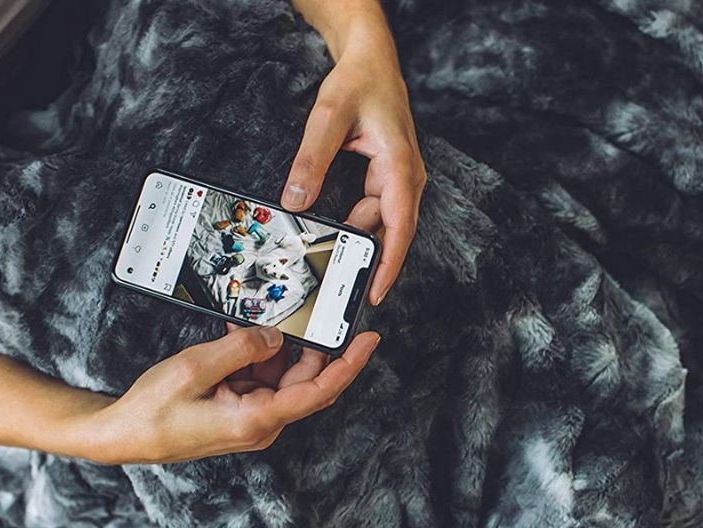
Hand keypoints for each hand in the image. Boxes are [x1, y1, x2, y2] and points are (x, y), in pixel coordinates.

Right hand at [88, 325, 378, 462]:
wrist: (122, 436)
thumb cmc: (153, 412)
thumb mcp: (196, 367)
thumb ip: (242, 348)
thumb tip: (274, 335)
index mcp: (257, 420)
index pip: (320, 390)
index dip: (349, 364)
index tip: (369, 339)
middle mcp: (261, 424)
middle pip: (304, 380)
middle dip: (307, 345)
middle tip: (305, 312)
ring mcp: (251, 419)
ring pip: (282, 377)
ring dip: (274, 348)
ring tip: (256, 321)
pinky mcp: (239, 412)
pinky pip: (260, 380)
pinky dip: (254, 356)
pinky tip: (239, 335)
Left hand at [281, 11, 425, 306]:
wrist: (372, 61)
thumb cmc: (360, 83)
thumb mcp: (328, 117)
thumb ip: (311, 160)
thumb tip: (295, 201)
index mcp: (401, 166)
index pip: (399, 227)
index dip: (388, 264)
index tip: (375, 292)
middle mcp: (407, 178)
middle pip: (391, 232)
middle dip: (369, 262)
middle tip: (341, 289)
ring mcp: (399, 180)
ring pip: (379, 223)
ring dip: (357, 241)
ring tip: (330, 263)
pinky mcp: (387, 179)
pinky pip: (373, 211)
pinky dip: (355, 224)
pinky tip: (334, 233)